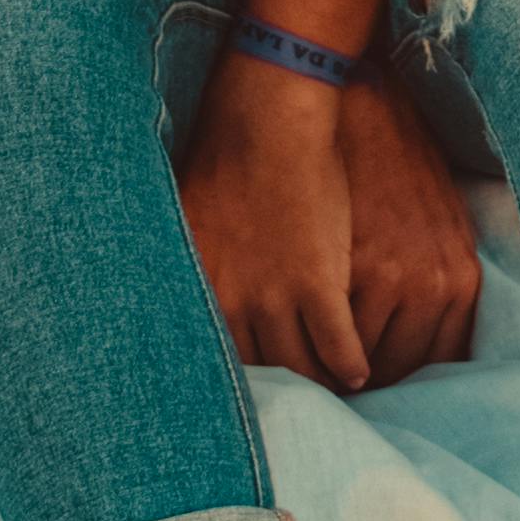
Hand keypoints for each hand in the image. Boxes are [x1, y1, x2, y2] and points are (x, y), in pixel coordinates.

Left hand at [180, 55, 366, 391]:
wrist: (267, 120)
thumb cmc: (224, 160)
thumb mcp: (185, 223)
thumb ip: (186, 270)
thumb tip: (161, 290)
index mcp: (198, 292)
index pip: (216, 359)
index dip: (240, 380)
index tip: (251, 393)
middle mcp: (232, 305)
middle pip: (262, 370)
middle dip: (282, 389)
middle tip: (300, 400)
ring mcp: (277, 298)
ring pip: (302, 365)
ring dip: (320, 382)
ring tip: (332, 390)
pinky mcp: (320, 284)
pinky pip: (339, 344)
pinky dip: (350, 362)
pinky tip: (357, 371)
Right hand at [336, 68, 479, 383]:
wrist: (366, 112)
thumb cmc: (402, 167)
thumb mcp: (446, 227)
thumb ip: (443, 287)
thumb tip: (431, 347)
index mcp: (459, 282)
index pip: (435, 361)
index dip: (406, 376)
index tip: (383, 381)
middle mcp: (430, 287)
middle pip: (399, 366)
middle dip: (373, 380)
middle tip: (346, 385)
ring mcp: (385, 281)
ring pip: (358, 359)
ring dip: (336, 368)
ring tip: (318, 370)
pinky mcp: (337, 273)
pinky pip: (326, 336)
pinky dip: (312, 346)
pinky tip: (299, 344)